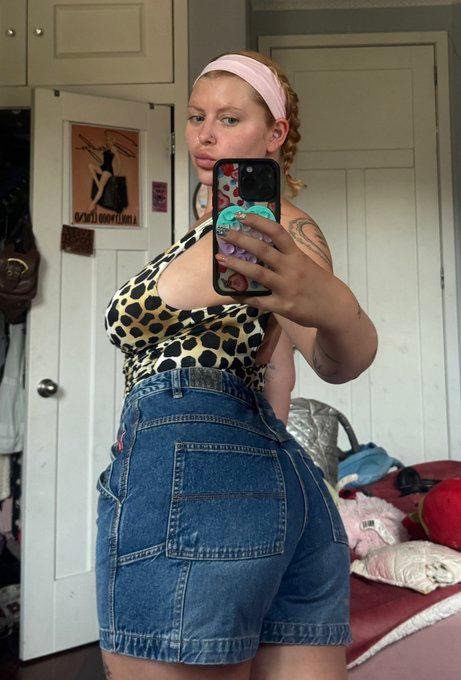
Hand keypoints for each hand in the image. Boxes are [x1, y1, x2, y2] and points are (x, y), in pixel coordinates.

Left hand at [215, 211, 338, 328]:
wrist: (336, 308)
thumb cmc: (319, 284)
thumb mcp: (307, 264)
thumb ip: (287, 256)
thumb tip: (264, 245)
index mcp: (297, 255)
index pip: (277, 232)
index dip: (258, 221)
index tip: (241, 215)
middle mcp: (291, 269)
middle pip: (263, 250)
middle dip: (241, 239)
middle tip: (223, 232)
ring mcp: (286, 288)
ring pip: (257, 273)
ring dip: (237, 265)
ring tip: (221, 259)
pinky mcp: (283, 306)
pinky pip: (259, 301)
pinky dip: (244, 296)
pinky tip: (231, 292)